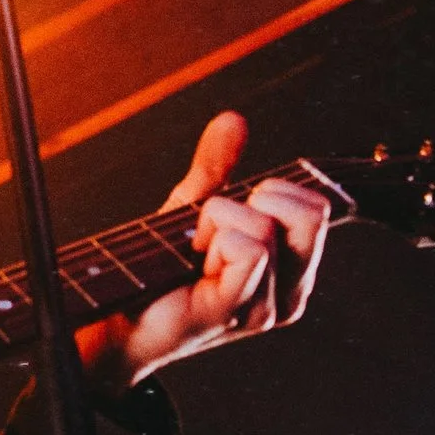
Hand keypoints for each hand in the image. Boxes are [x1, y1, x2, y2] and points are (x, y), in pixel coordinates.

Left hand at [80, 110, 330, 390]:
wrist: (116, 313)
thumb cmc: (158, 267)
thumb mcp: (192, 205)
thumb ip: (217, 164)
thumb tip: (233, 120)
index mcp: (292, 270)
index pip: (318, 206)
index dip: (273, 193)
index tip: (230, 214)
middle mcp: (289, 293)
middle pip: (312, 214)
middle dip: (254, 200)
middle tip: (212, 229)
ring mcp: (265, 309)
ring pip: (265, 226)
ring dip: (216, 223)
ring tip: (194, 254)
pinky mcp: (234, 312)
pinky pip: (248, 249)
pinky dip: (213, 239)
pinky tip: (192, 265)